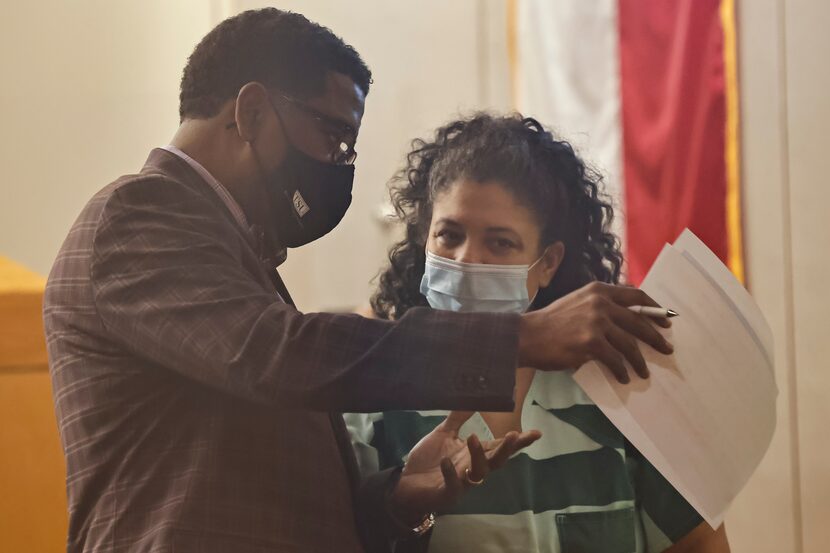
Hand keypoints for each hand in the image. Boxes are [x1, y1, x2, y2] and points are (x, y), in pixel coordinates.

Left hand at [389, 411, 540, 523]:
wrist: (406, 484)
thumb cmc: (428, 460)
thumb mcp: (443, 435)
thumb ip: (458, 418)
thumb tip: (471, 398)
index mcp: (473, 454)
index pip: (499, 446)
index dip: (517, 441)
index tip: (536, 432)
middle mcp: (472, 469)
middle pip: (496, 461)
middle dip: (507, 449)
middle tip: (515, 435)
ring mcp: (461, 483)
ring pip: (479, 473)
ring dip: (479, 455)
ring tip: (472, 437)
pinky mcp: (447, 494)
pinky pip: (453, 485)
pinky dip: (451, 473)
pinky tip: (447, 462)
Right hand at [518, 282, 673, 382]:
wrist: (527, 336)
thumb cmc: (550, 323)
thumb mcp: (577, 304)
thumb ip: (599, 306)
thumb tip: (625, 322)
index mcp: (598, 290)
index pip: (636, 296)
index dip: (654, 309)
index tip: (666, 320)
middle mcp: (600, 303)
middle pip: (638, 321)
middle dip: (656, 337)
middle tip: (666, 349)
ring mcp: (596, 322)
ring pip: (630, 344)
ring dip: (640, 360)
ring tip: (644, 372)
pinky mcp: (591, 342)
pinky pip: (615, 359)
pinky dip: (621, 371)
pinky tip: (623, 377)